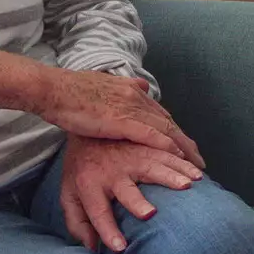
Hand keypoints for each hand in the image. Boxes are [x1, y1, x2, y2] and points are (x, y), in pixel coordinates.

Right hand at [35, 69, 203, 168]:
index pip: (160, 115)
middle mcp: (136, 97)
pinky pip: (150, 134)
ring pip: (165, 130)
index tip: (186, 148)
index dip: (175, 133)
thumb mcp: (102, 85)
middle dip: (186, 145)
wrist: (53, 90)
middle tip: (199, 163)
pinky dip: (167, 145)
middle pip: (168, 124)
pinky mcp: (121, 119)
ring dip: (183, 150)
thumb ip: (123, 87)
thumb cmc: (70, 91)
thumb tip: (141, 84)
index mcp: (130, 90)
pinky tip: (178, 157)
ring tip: (196, 168)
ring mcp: (130, 107)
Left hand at [60, 133, 203, 251]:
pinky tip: (198, 172)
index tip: (120, 247)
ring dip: (171, 176)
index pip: (97, 212)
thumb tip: (91, 249)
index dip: (107, 230)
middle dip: (137, 202)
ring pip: (152, 167)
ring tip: (188, 185)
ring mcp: (129, 155)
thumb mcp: (70, 195)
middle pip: (125, 189)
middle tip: (149, 214)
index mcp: (89, 185)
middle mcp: (111, 171)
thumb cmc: (81, 169)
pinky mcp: (145, 144)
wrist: (85, 129)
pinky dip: (184, 162)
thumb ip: (78, 223)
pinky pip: (167, 153)